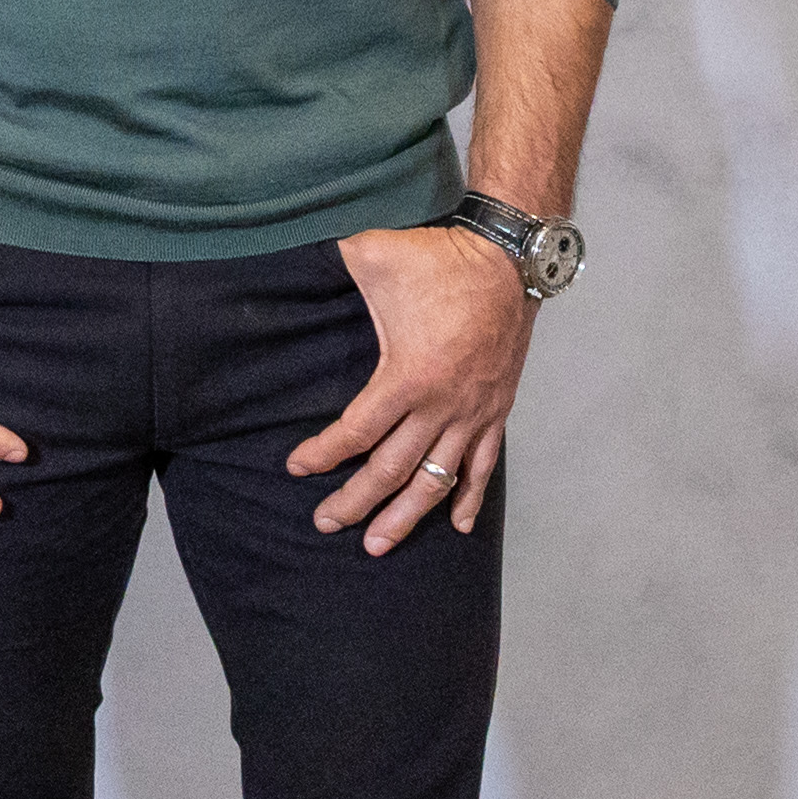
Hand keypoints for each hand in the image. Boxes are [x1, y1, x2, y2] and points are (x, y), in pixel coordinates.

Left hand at [288, 224, 533, 553]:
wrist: (508, 260)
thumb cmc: (439, 259)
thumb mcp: (373, 254)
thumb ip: (330, 262)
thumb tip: (288, 256)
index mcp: (409, 377)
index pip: (357, 432)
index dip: (323, 454)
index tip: (296, 466)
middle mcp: (442, 406)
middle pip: (392, 470)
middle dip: (356, 502)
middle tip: (325, 523)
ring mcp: (473, 413)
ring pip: (437, 480)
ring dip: (407, 516)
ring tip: (378, 544)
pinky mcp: (496, 410)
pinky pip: (484, 466)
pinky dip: (471, 498)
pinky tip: (460, 526)